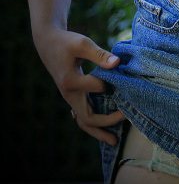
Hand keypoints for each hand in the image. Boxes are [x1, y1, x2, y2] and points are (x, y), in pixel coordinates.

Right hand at [35, 27, 125, 144]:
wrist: (48, 44)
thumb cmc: (67, 42)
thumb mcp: (82, 44)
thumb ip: (99, 55)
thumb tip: (117, 63)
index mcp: (71, 81)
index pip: (98, 87)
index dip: (111, 81)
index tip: (120, 71)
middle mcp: (69, 94)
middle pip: (87, 119)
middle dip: (107, 123)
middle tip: (126, 118)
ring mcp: (70, 98)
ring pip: (83, 122)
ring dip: (99, 132)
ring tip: (114, 141)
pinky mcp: (72, 97)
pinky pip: (82, 115)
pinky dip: (94, 124)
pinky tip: (105, 128)